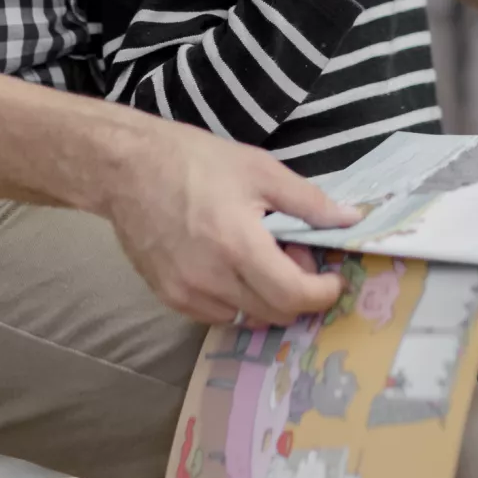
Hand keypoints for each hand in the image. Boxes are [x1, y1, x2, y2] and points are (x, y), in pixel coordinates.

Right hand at [104, 116, 360, 325]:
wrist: (126, 168)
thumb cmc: (195, 161)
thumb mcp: (259, 169)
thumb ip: (308, 201)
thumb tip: (350, 220)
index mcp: (238, 245)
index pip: (294, 296)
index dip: (322, 292)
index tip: (332, 277)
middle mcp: (212, 280)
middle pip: (274, 312)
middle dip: (296, 290)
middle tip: (293, 252)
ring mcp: (187, 294)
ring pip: (247, 317)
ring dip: (265, 297)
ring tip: (258, 255)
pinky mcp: (169, 297)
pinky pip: (217, 314)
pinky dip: (235, 298)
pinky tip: (229, 263)